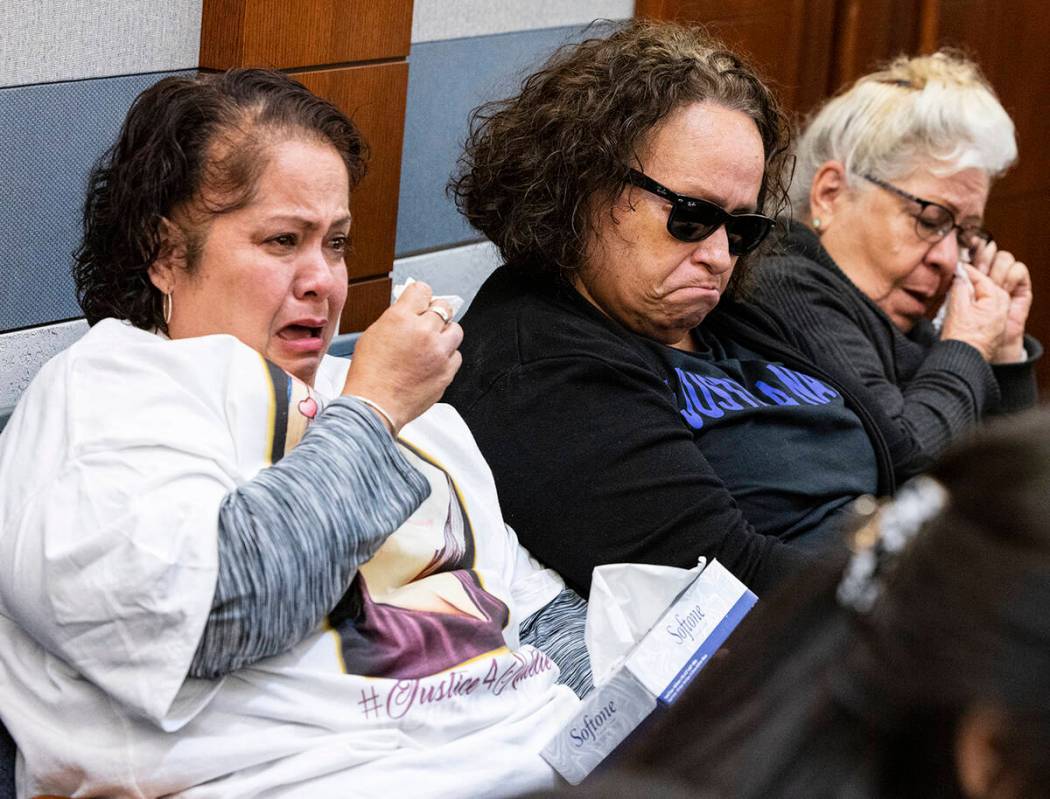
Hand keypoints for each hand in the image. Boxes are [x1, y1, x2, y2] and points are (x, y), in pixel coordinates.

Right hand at [341, 281, 462, 430]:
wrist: (374, 406)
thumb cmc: (368, 375)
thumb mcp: (373, 335)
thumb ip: (395, 320)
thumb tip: (408, 313)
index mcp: (401, 318)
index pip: (422, 290)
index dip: (421, 296)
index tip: (421, 301)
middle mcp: (424, 331)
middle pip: (444, 307)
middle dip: (436, 313)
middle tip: (429, 321)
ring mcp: (439, 352)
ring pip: (456, 330)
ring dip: (445, 334)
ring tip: (432, 344)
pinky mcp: (447, 371)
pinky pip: (456, 356)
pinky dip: (447, 357)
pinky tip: (433, 362)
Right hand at [940, 264, 1009, 361]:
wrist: (963, 361)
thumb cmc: (960, 338)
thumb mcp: (957, 307)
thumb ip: (960, 287)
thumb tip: (961, 275)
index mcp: (996, 301)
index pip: (982, 278)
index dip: (967, 271)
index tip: (955, 267)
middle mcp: (1003, 309)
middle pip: (989, 286)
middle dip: (974, 282)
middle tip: (957, 279)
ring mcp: (999, 320)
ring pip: (988, 298)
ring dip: (976, 293)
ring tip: (959, 294)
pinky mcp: (994, 328)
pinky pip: (987, 309)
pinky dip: (977, 305)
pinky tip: (965, 308)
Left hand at [972, 240, 1030, 362]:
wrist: (983, 346)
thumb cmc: (969, 326)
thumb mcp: (961, 298)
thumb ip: (965, 278)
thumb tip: (967, 261)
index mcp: (968, 278)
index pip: (975, 252)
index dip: (975, 246)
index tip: (971, 245)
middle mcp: (987, 278)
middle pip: (991, 251)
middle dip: (986, 258)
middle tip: (981, 271)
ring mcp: (1004, 283)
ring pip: (1005, 258)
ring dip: (999, 269)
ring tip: (994, 286)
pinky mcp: (1019, 290)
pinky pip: (1020, 270)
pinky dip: (1012, 275)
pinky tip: (1005, 288)